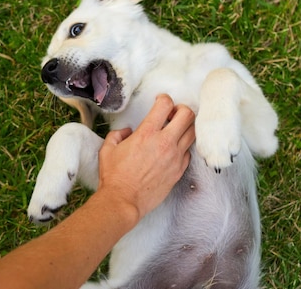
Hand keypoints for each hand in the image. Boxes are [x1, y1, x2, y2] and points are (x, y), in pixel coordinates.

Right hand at [96, 94, 194, 221]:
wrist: (123, 201)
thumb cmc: (114, 176)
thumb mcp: (108, 149)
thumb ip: (118, 134)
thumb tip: (127, 131)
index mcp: (146, 133)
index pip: (165, 104)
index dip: (164, 99)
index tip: (159, 102)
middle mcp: (164, 143)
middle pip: (188, 115)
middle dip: (182, 109)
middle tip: (172, 114)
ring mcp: (175, 157)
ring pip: (193, 133)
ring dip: (186, 127)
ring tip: (175, 131)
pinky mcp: (179, 171)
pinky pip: (189, 152)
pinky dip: (184, 147)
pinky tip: (173, 149)